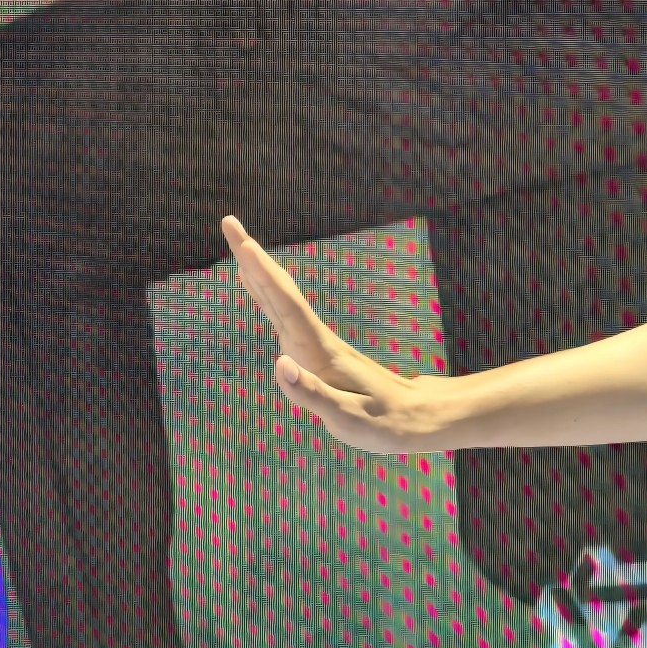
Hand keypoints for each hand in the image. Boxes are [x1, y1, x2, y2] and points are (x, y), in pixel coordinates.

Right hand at [222, 215, 458, 449]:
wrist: (416, 418)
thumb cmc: (383, 424)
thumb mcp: (347, 419)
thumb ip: (312, 394)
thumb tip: (279, 363)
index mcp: (321, 353)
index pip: (286, 306)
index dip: (262, 275)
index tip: (245, 244)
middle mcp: (317, 341)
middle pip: (281, 292)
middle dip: (253, 258)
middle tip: (230, 223)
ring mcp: (318, 345)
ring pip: (282, 301)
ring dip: (259, 273)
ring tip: (239, 249)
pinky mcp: (318, 354)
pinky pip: (286, 317)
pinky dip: (270, 298)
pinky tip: (263, 293)